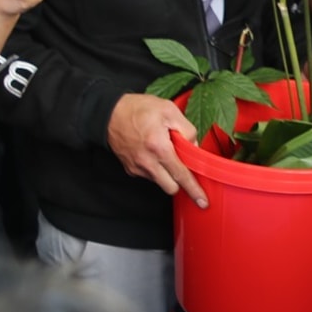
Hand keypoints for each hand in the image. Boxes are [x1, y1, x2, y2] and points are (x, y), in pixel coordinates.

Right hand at [110, 93, 208, 207]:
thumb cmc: (137, 109)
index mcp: (160, 148)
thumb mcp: (169, 110)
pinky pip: (148, 175)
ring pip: (160, 181)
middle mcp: (147, 162)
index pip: (181, 175)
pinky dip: (155, 168)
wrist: (109, 113)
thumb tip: (194, 146)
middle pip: (171, 187)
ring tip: (163, 151)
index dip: (194, 190)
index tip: (202, 202)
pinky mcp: (130, 168)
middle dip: (180, 182)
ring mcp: (137, 168)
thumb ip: (187, 129)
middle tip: (183, 166)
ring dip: (166, 173)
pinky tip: (152, 153)